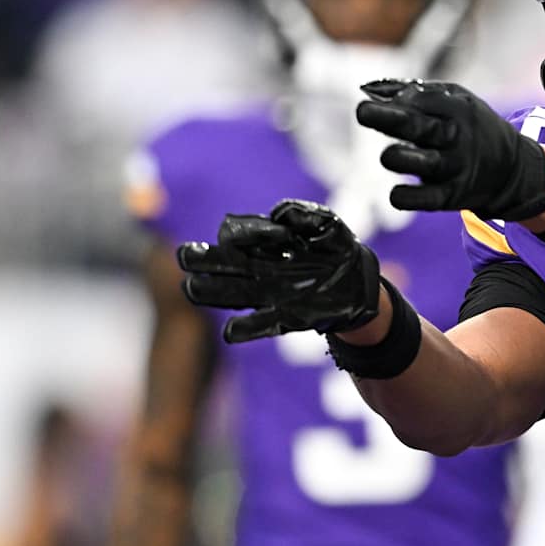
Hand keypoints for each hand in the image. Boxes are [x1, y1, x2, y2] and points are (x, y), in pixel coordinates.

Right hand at [178, 199, 379, 343]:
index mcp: (266, 242)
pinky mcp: (285, 316)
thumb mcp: (327, 225)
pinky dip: (245, 329)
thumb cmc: (336, 246)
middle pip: (222, 262)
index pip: (237, 234)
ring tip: (193, 288)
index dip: (249, 233)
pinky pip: (260, 324)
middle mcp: (259, 267)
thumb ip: (305, 215)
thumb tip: (280, 214)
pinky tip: (231, 332)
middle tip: (186, 256)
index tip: (280, 236)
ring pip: (232, 293)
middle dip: (203, 259)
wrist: (358, 282)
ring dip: (212, 291)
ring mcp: (268, 292)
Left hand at [357, 80, 544, 220]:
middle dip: (387, 118)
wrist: (511, 168)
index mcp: (457, 109)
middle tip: (362, 112)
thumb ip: (415, 92)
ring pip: (421, 163)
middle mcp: (456, 137)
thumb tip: (367, 90)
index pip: (422, 98)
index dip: (398, 99)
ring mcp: (454, 167)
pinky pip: (424, 199)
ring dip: (398, 157)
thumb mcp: (455, 100)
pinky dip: (405, 197)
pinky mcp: (452, 195)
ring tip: (389, 155)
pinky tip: (396, 192)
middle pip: (418, 126)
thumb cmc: (471, 128)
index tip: (379, 102)